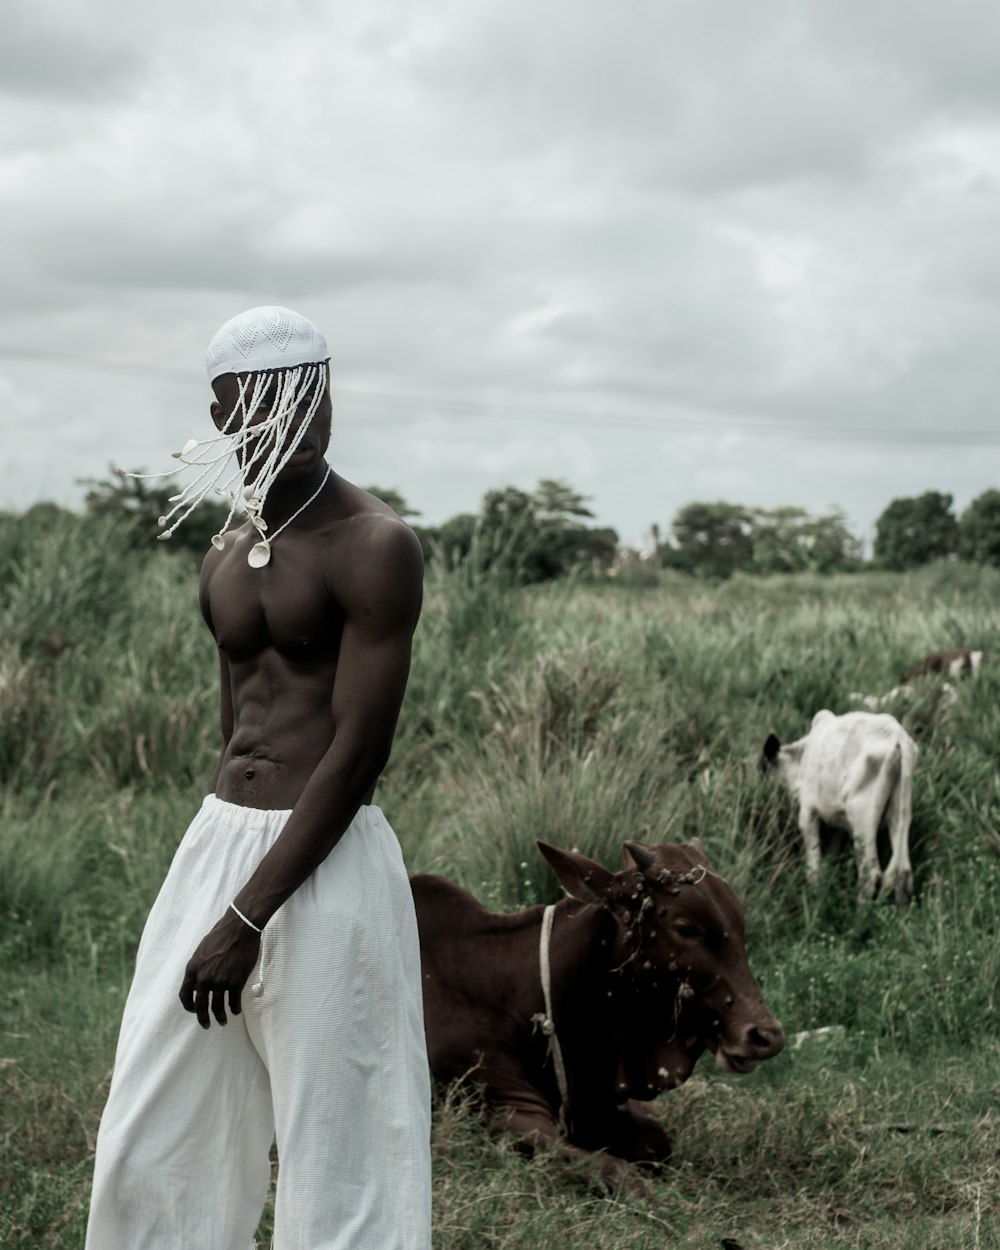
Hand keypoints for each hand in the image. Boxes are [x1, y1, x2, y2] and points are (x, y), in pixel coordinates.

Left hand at [179, 909, 260, 1028]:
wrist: (239, 928)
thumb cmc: (221, 935)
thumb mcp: (202, 951)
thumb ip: (198, 967)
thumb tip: (198, 980)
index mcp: (193, 969)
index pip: (184, 994)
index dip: (188, 1006)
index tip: (193, 1010)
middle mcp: (204, 978)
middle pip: (200, 1005)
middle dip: (203, 1018)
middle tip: (206, 1025)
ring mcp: (220, 981)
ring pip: (217, 1007)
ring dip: (220, 1017)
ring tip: (223, 1021)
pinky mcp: (235, 982)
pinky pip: (233, 1001)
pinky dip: (234, 1008)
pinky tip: (236, 1010)